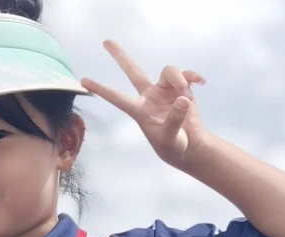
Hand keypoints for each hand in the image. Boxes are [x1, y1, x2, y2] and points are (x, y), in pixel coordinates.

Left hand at [82, 42, 207, 166]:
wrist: (189, 146)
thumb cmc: (174, 146)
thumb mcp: (171, 138)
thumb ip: (175, 120)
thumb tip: (182, 99)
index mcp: (140, 111)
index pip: (117, 98)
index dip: (101, 89)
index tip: (83, 81)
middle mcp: (149, 97)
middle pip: (133, 71)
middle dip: (119, 56)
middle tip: (105, 42)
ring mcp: (164, 90)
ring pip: (169, 71)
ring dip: (182, 83)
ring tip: (189, 100)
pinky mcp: (179, 87)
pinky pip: (185, 74)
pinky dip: (193, 77)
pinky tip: (201, 83)